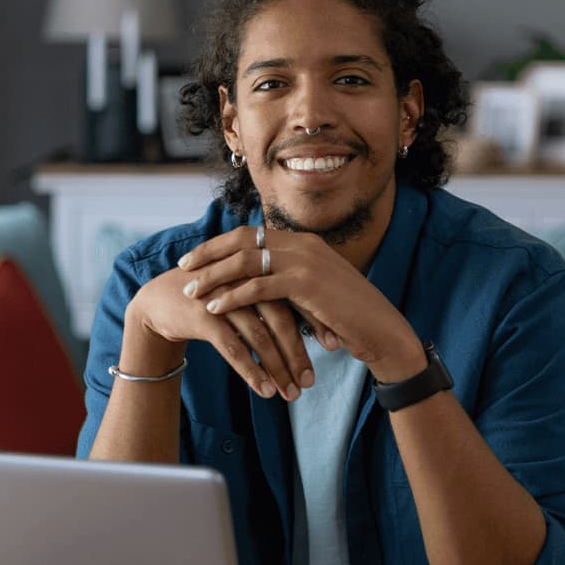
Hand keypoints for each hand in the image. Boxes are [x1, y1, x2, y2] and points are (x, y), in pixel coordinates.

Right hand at [122, 263, 311, 400]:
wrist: (159, 300)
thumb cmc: (209, 299)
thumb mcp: (243, 292)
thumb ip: (273, 299)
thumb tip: (310, 322)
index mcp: (259, 270)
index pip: (296, 297)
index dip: (315, 322)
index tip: (334, 346)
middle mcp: (244, 280)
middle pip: (281, 319)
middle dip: (298, 354)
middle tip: (311, 382)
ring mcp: (223, 297)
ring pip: (260, 337)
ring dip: (278, 368)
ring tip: (291, 394)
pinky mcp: (204, 316)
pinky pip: (234, 349)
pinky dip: (252, 371)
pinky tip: (265, 390)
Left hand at [177, 226, 425, 381]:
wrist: (381, 329)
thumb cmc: (348, 317)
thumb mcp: (315, 293)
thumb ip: (289, 283)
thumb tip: (259, 287)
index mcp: (303, 241)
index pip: (250, 234)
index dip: (218, 245)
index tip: (195, 259)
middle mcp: (302, 243)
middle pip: (241, 240)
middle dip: (208, 254)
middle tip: (183, 269)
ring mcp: (305, 260)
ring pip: (245, 260)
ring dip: (214, 276)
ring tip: (191, 292)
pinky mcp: (306, 283)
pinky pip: (258, 286)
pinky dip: (232, 296)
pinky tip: (214, 308)